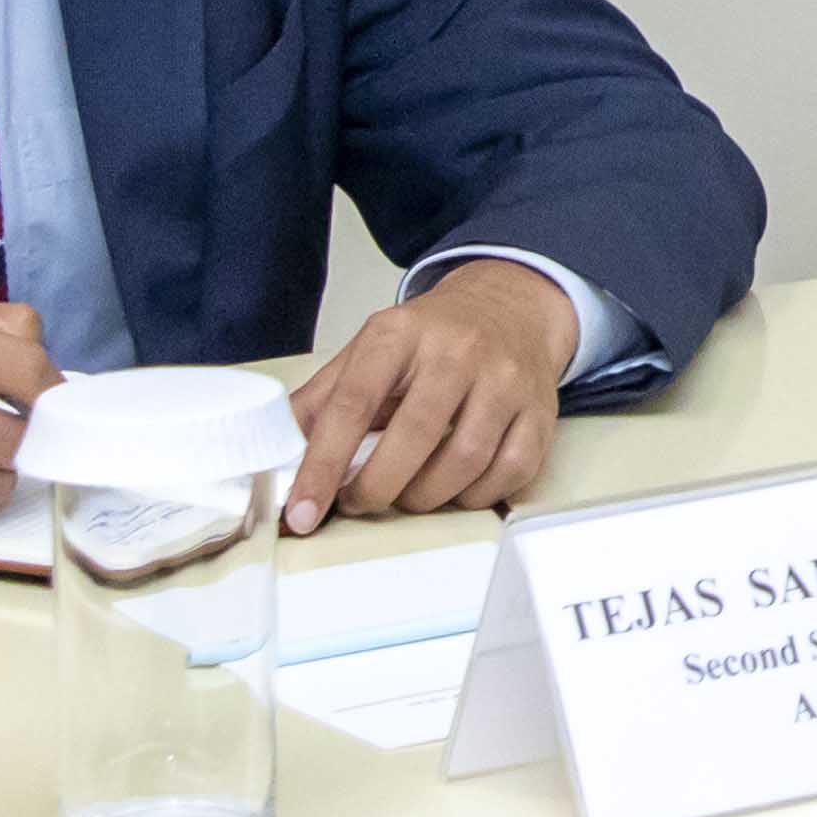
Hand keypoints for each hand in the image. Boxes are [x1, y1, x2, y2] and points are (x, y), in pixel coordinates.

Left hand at [286, 260, 572, 531]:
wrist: (512, 306)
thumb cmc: (433, 338)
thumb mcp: (371, 351)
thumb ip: (324, 399)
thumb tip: (277, 450)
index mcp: (399, 333)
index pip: (352, 404)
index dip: (322, 465)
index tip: (301, 510)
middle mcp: (457, 351)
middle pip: (413, 437)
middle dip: (376, 488)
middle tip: (357, 502)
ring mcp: (505, 380)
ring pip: (464, 462)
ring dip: (424, 497)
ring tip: (404, 495)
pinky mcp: (539, 411)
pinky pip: (507, 473)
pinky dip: (473, 496)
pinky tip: (453, 488)